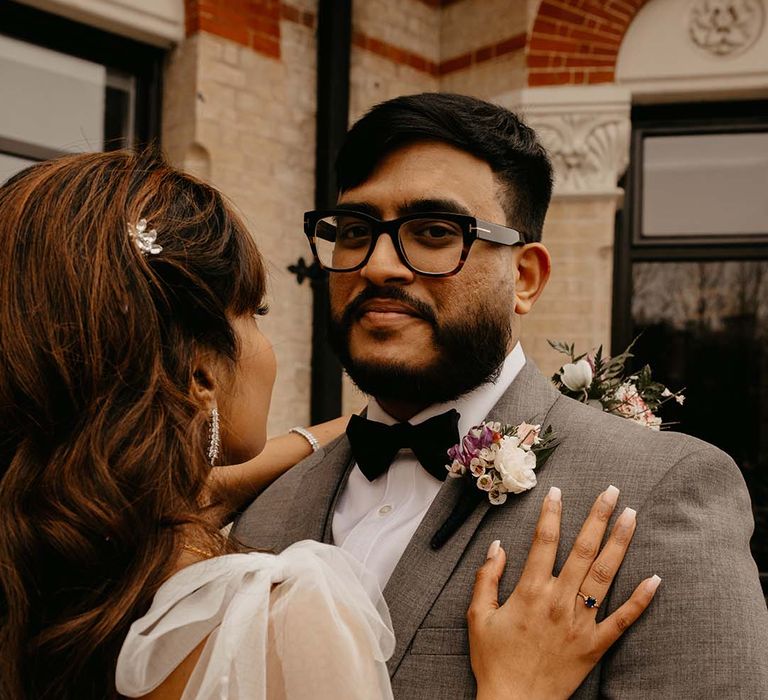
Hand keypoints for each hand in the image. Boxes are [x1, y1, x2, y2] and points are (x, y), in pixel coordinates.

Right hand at [468, 486, 660, 699]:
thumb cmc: (494, 660)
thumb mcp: (478, 616)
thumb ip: (486, 578)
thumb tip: (497, 546)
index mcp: (530, 591)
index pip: (544, 541)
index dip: (551, 513)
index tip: (558, 491)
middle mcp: (559, 601)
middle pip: (582, 550)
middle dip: (598, 517)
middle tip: (612, 492)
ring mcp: (581, 623)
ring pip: (605, 575)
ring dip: (620, 544)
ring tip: (632, 517)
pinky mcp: (595, 645)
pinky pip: (623, 619)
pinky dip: (640, 599)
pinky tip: (655, 579)